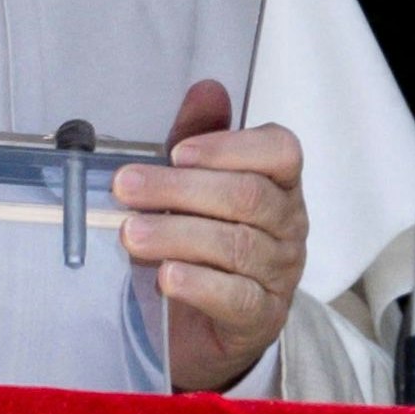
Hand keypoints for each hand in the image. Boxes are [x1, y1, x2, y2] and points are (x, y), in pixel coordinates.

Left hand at [112, 80, 307, 395]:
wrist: (205, 325)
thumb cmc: (203, 242)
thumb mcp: (195, 186)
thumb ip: (199, 138)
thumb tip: (207, 88)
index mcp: (279, 184)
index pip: (280, 152)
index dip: (229, 148)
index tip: (177, 152)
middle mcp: (289, 225)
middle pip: (247, 197)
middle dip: (180, 190)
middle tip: (126, 187)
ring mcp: (280, 273)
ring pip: (237, 246)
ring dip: (177, 236)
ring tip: (130, 234)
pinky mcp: (262, 317)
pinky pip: (237, 297)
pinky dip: (199, 284)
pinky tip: (167, 277)